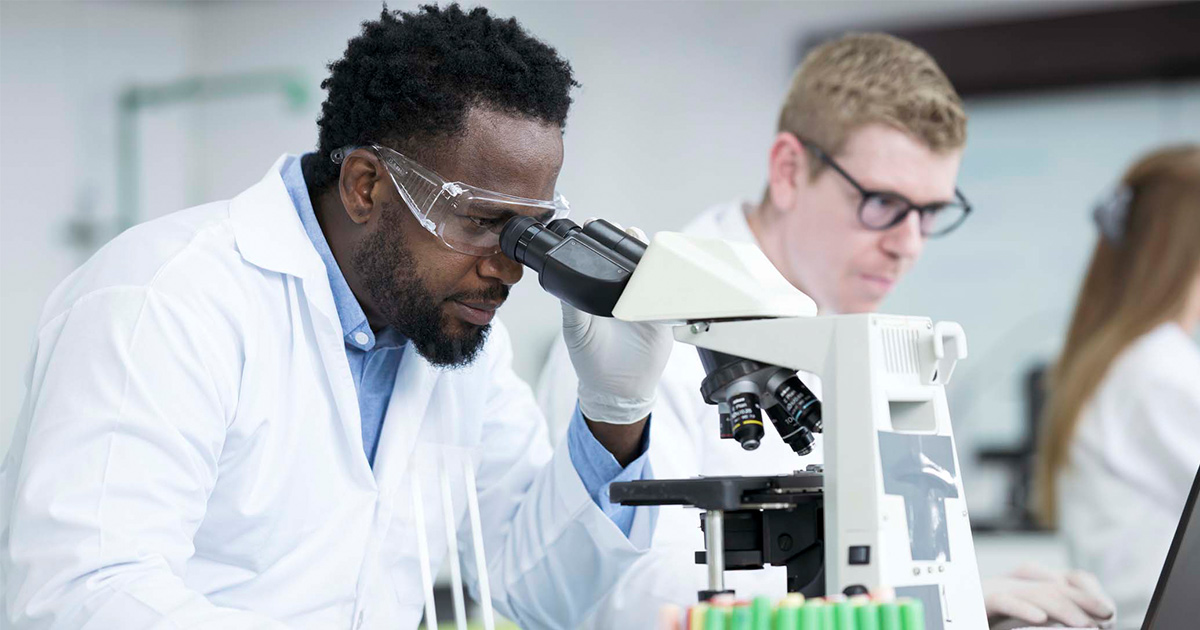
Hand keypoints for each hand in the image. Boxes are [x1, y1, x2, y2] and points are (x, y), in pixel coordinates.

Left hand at [562, 225, 672, 424]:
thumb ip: (572, 304)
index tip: (596, 225)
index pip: (603, 259)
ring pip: (651, 271)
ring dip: (651, 256)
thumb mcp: (576, 330)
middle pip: (630, 259)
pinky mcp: (663, 316)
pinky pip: (670, 294)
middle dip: (630, 241)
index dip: (602, 241)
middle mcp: (624, 293)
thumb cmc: (591, 360)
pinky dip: (670, 281)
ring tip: (646, 246)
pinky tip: (667, 271)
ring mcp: (645, 302)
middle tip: (628, 231)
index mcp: (601, 292)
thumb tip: (564, 276)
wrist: (617, 390)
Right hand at [983, 564, 1115, 627]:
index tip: (1108, 613)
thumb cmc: (994, 622)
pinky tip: (1040, 618)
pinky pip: (1000, 600)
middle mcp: (1010, 585)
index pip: (1063, 579)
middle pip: (1053, 585)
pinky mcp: (977, 602)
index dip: (1088, 592)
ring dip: (1062, 607)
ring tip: (1084, 625)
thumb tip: (1087, 623)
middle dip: (1084, 600)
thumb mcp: (1026, 620)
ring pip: (1032, 592)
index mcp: (1024, 589)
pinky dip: (1021, 607)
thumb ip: (1049, 615)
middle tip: (1107, 617)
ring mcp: (993, 591)